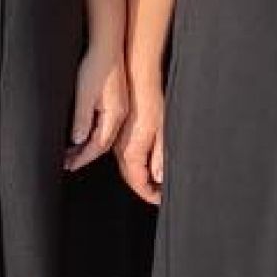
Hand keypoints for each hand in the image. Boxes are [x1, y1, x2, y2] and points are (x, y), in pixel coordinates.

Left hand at [65, 44, 127, 170]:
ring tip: (71, 152)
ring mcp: (119, 109)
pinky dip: (91, 134)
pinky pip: (104, 126)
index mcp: (114, 116)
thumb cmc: (96, 67)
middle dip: (83, 155)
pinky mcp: (115, 102)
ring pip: (103, 136)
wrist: (107, 46)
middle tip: (66, 162)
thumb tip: (77, 140)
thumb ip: (82, 119)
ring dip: (86, 146)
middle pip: (102, 144)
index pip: (98, 146)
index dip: (82, 158)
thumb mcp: (85, 95)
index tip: (69, 165)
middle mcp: (120, 115)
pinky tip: (82, 134)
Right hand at [116, 80, 166, 205]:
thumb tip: (160, 176)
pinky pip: (125, 155)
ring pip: (127, 167)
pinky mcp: (117, 131)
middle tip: (159, 195)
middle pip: (131, 177)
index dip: (149, 194)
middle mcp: (120, 148)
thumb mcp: (159, 128)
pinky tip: (146, 163)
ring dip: (140, 177)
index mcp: (130, 150)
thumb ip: (159, 154)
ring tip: (155, 184)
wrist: (133, 76)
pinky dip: (135, 165)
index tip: (160, 200)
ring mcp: (117, 140)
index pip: (138, 182)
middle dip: (145, 189)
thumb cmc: (147, 98)